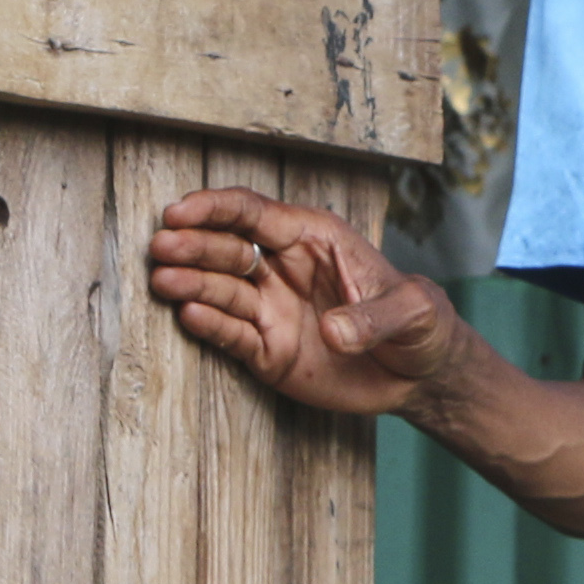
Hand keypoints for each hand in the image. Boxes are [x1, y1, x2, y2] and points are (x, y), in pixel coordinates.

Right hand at [147, 186, 457, 418]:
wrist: (421, 375)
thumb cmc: (420, 324)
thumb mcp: (414, 312)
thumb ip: (375, 317)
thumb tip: (334, 332)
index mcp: (314, 239)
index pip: (255, 213)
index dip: (215, 208)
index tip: (180, 211)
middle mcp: (284, 269)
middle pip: (228, 248)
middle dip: (194, 245)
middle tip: (161, 248)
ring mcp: (271, 309)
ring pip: (221, 289)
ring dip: (190, 284)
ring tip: (163, 282)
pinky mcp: (267, 349)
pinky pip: (231, 334)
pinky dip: (209, 326)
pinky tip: (189, 316)